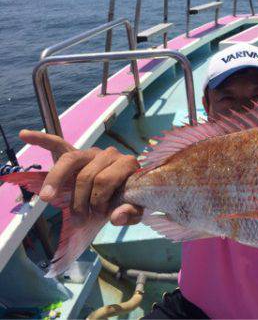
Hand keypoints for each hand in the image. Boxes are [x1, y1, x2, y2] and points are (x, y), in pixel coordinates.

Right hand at [19, 129, 142, 225]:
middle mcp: (110, 153)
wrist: (127, 189)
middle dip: (80, 201)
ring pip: (70, 160)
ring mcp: (92, 152)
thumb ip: (130, 213)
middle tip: (79, 220)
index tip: (97, 216)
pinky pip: (58, 143)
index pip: (105, 180)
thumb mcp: (136, 210)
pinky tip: (26, 134)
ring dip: (56, 181)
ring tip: (47, 198)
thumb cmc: (128, 199)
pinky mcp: (77, 153)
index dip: (98, 201)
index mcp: (127, 163)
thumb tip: (116, 217)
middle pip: (86, 175)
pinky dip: (42, 139)